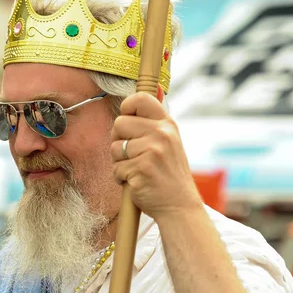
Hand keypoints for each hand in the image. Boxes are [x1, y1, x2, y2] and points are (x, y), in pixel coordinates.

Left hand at [110, 92, 202, 219]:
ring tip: (137, 170)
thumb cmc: (168, 173)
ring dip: (119, 162)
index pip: (140, 98)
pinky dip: (121, 178)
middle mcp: (161, 134)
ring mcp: (152, 151)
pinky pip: (116, 168)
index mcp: (167, 124)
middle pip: (119, 123)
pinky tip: (137, 182)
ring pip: (114, 148)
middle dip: (119, 141)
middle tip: (134, 155)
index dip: (127, 107)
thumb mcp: (170, 140)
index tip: (129, 122)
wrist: (178, 205)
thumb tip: (155, 86)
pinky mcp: (141, 169)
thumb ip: (156, 119)